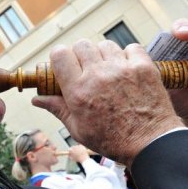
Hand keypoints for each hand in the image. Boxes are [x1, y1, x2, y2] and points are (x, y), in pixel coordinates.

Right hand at [32, 39, 182, 167]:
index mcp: (78, 91)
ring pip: (105, 45)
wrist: (151, 143)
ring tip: (108, 71)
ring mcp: (122, 69)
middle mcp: (98, 75)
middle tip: (87, 69)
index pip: (59, 54)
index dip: (60, 57)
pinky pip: (131, 48)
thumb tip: (37, 99)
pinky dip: (128, 56)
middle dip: (81, 54)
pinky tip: (127, 70)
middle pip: (81, 45)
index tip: (65, 65)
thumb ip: (58, 109)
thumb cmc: (112, 140)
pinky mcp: (143, 67)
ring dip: (103, 55)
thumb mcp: (79, 129)